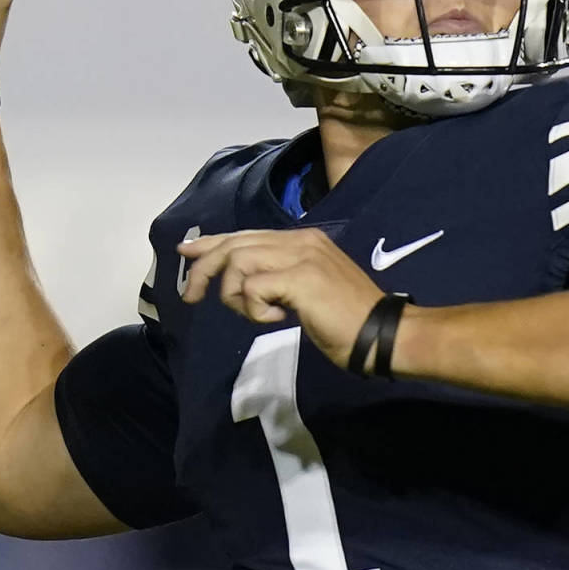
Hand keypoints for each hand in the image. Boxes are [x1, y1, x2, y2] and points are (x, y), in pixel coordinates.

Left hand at [178, 229, 388, 369]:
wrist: (382, 334)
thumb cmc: (346, 319)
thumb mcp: (306, 290)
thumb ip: (278, 278)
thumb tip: (243, 282)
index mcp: (302, 240)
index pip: (246, 235)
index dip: (212, 242)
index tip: (186, 251)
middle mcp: (300, 240)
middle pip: (235, 244)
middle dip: (205, 269)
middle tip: (192, 296)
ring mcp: (301, 256)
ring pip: (239, 262)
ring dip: (234, 295)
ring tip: (254, 314)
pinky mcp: (301, 279)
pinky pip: (254, 288)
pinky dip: (255, 309)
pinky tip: (277, 319)